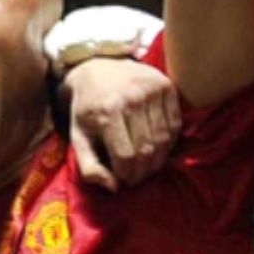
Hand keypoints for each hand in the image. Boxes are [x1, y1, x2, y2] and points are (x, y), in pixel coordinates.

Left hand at [62, 55, 181, 190]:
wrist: (98, 66)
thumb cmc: (87, 107)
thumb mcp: (78, 136)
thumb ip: (88, 166)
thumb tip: (112, 187)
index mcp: (106, 112)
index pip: (126, 156)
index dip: (127, 174)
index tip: (123, 180)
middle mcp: (131, 99)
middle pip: (147, 149)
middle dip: (143, 170)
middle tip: (137, 177)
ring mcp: (151, 91)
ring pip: (164, 139)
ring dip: (158, 159)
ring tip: (147, 165)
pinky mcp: (166, 86)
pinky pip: (175, 124)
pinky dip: (169, 142)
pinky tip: (158, 148)